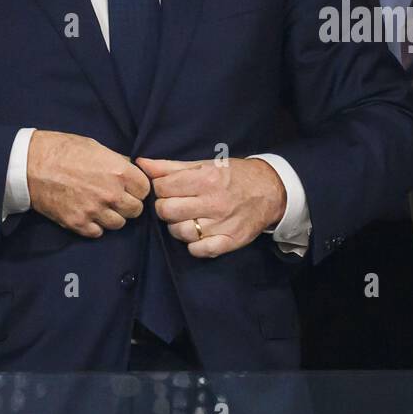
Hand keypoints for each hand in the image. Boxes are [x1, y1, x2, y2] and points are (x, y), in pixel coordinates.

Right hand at [27, 131, 150, 237]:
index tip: (130, 188)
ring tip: (102, 207)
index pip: (145, 190)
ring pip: (118, 224)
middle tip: (117, 199)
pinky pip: (98, 233)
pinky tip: (89, 214)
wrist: (30, 164)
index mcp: (119, 172)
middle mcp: (110, 194)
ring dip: (113, 217)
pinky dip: (95, 226)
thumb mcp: (97, 148)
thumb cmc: (64, 150)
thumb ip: (118, 162)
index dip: (138, 189)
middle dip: (128, 204)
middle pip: (135, 210)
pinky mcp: (77, 223)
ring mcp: (94, 210)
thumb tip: (133, 170)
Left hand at [140, 157, 285, 259]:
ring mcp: (222, 224)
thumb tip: (141, 163)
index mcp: (207, 179)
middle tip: (175, 205)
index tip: (168, 189)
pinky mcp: (230, 241)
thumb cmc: (234, 176)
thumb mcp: (206, 164)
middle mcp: (214, 202)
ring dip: (177, 227)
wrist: (271, 191)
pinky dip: (194, 245)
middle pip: (167, 211)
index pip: (163, 188)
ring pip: (180, 232)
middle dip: (166, 208)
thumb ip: (171, 167)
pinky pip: (199, 250)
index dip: (160, 189)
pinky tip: (198, 235)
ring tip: (186, 219)